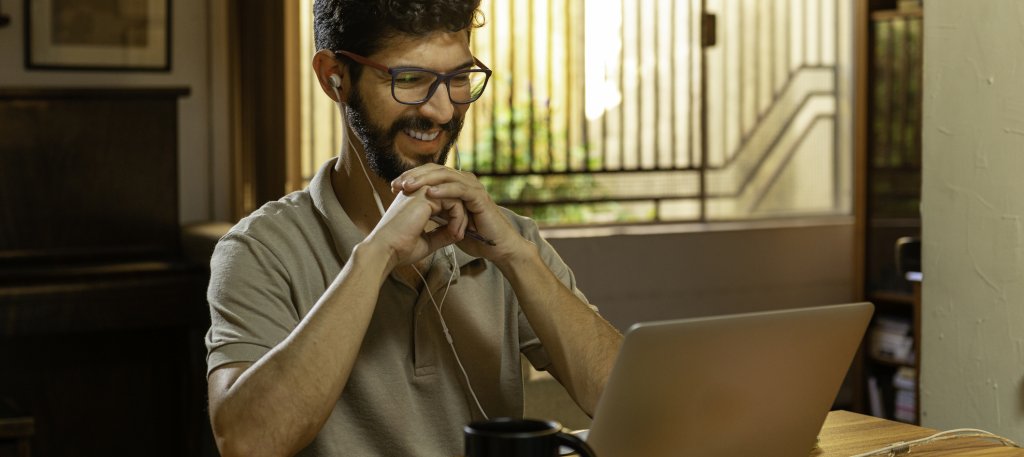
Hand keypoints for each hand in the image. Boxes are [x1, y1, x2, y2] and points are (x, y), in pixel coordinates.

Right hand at [363, 185, 466, 269]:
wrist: (386, 250)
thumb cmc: (400, 248)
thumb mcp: (427, 241)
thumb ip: (443, 234)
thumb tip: (459, 233)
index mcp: (416, 201)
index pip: (445, 202)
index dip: (455, 218)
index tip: (456, 236)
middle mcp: (418, 192)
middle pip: (452, 197)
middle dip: (461, 217)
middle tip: (460, 235)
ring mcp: (422, 190)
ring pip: (456, 198)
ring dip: (462, 219)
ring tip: (457, 236)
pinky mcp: (426, 194)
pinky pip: (454, 202)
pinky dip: (459, 218)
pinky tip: (455, 233)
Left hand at [390, 164, 524, 260]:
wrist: (496, 247)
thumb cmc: (474, 235)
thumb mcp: (447, 221)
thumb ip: (435, 211)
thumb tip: (414, 208)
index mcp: (455, 185)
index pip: (429, 174)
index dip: (410, 178)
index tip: (393, 187)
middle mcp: (464, 181)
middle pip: (435, 170)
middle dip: (414, 176)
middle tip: (397, 184)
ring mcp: (472, 187)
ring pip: (445, 177)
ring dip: (425, 180)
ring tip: (409, 186)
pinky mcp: (479, 196)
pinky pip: (459, 189)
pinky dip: (444, 190)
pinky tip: (429, 193)